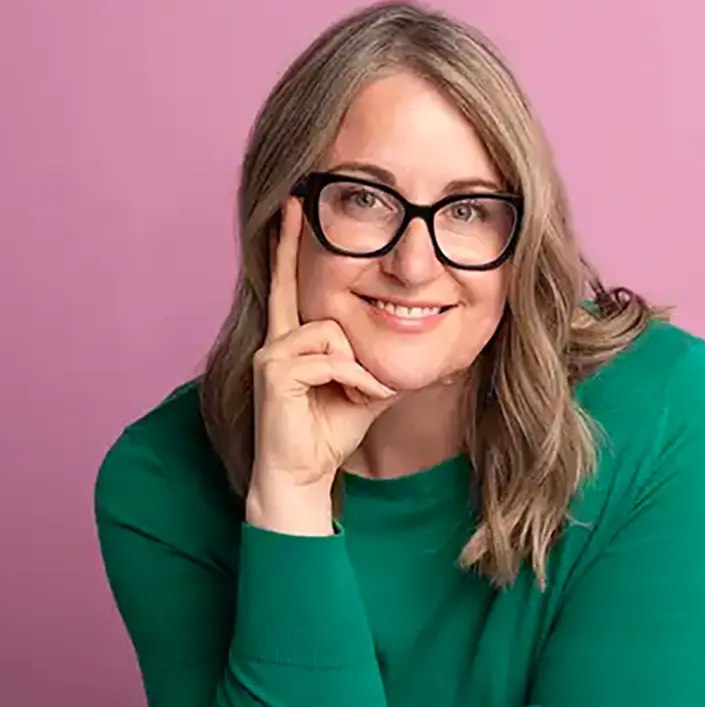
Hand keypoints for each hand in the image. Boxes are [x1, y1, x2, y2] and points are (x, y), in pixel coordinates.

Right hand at [246, 198, 395, 530]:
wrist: (302, 476)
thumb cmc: (328, 433)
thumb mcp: (365, 389)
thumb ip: (375, 358)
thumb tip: (405, 335)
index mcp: (292, 338)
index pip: (291, 282)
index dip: (288, 244)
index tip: (291, 202)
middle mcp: (276, 338)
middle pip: (317, 302)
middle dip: (331, 310)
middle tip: (340, 334)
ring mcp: (271, 354)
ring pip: (334, 333)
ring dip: (358, 371)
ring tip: (357, 398)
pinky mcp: (273, 372)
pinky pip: (332, 359)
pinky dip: (354, 382)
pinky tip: (352, 401)